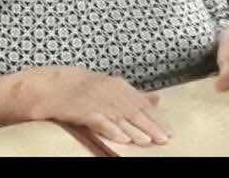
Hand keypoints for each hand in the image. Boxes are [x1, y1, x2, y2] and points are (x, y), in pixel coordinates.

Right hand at [37, 66, 171, 146]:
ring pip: (120, 118)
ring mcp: (98, 101)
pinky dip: (112, 130)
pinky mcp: (85, 111)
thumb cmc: (90, 88)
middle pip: (134, 112)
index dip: (156, 118)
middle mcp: (111, 92)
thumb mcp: (115, 87)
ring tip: (147, 141)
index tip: (169, 131)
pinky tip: (122, 139)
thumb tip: (158, 99)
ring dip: (134, 130)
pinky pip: (101, 122)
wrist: (59, 86)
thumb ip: (136, 95)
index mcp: (120, 86)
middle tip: (164, 139)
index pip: (142, 104)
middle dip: (150, 126)